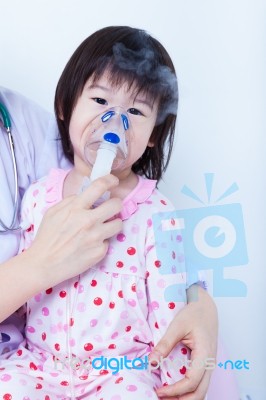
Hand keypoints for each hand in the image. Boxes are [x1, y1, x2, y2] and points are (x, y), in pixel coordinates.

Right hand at [25, 174, 121, 286]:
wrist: (44, 264)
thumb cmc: (47, 237)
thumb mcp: (52, 212)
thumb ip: (70, 201)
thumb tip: (84, 195)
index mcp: (76, 208)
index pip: (99, 186)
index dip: (110, 180)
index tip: (114, 181)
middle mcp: (89, 221)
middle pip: (117, 205)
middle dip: (116, 204)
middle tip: (111, 208)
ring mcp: (96, 237)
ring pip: (118, 224)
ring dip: (112, 224)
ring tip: (102, 227)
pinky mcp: (100, 252)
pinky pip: (108, 242)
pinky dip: (101, 242)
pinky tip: (90, 245)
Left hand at [149, 285, 217, 399]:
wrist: (206, 306)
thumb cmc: (193, 313)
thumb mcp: (177, 326)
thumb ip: (164, 344)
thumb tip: (151, 363)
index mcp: (205, 353)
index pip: (192, 381)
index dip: (175, 390)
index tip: (159, 391)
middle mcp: (210, 363)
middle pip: (200, 393)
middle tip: (161, 398)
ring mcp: (209, 364)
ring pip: (202, 391)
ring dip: (186, 398)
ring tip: (166, 396)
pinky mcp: (205, 364)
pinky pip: (200, 383)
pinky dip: (188, 391)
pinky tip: (175, 389)